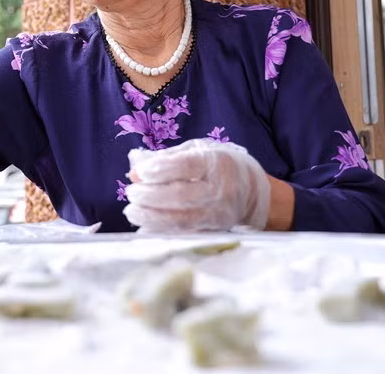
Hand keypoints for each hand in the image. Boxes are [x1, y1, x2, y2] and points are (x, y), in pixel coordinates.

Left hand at [122, 139, 270, 232]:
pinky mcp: (214, 230)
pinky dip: (160, 231)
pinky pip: (183, 233)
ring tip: (131, 211)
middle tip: (131, 193)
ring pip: (181, 219)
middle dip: (149, 196)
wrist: (253, 192)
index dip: (160, 170)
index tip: (140, 173)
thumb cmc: (219, 166)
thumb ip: (166, 157)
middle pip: (180, 195)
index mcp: (217, 163)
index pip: (186, 167)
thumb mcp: (197, 151)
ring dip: (151, 217)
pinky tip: (144, 227)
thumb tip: (135, 166)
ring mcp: (219, 213)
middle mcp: (221, 189)